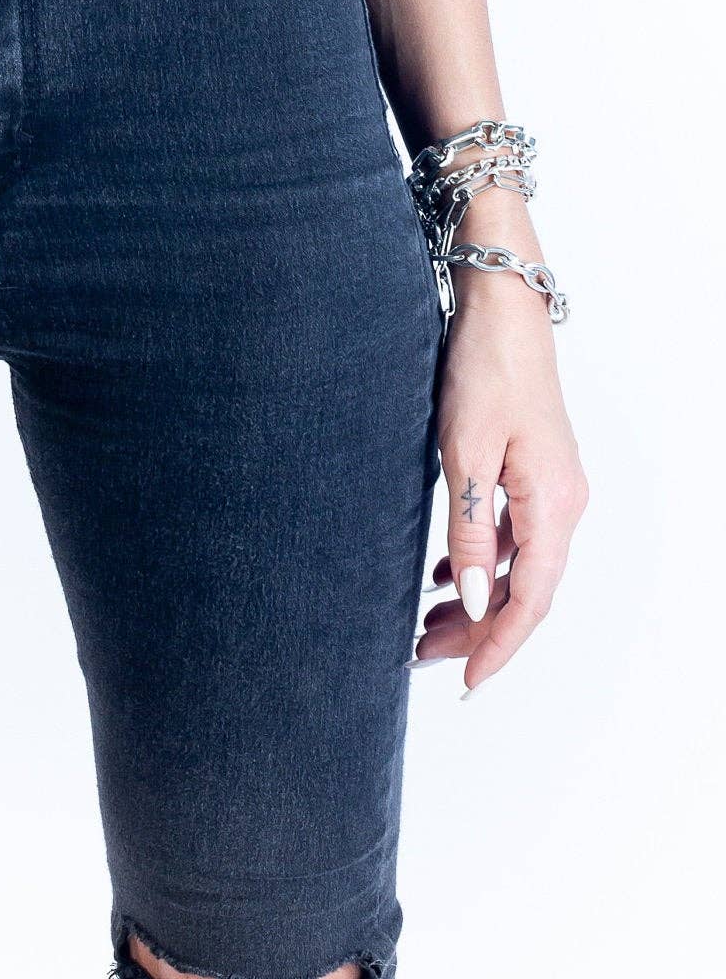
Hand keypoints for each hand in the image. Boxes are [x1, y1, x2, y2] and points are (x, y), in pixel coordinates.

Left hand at [413, 269, 587, 692]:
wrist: (502, 304)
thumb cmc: (484, 367)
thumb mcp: (464, 451)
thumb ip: (471, 529)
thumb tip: (476, 604)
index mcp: (553, 506)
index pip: (531, 601)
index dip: (497, 647)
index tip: (463, 682)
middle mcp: (563, 503)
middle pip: (526, 590)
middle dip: (478, 631)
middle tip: (423, 656)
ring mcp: (552, 486)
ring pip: (519, 565)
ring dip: (478, 599)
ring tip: (425, 624)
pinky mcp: (534, 469)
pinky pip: (515, 535)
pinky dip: (482, 560)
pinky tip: (446, 572)